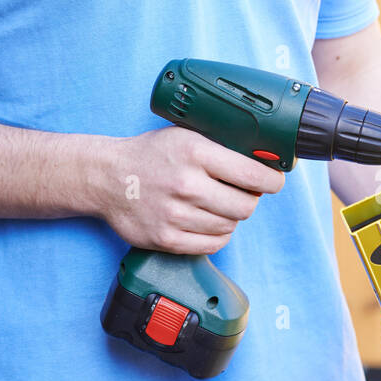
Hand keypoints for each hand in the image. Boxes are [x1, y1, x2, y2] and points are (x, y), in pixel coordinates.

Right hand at [93, 126, 285, 254]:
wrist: (107, 178)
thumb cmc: (149, 155)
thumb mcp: (185, 136)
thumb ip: (220, 146)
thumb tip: (262, 159)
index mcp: (195, 153)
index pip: (252, 174)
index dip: (271, 180)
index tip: (274, 181)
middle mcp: (187, 184)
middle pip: (246, 205)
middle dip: (250, 199)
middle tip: (242, 192)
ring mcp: (177, 215)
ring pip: (230, 226)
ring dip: (230, 216)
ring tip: (216, 204)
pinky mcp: (167, 239)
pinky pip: (213, 244)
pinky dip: (217, 234)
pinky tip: (207, 220)